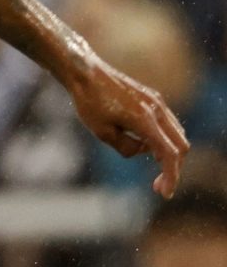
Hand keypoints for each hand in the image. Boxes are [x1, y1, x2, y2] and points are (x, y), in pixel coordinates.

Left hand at [67, 57, 189, 195]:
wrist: (86, 73)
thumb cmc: (89, 103)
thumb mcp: (103, 133)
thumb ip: (127, 148)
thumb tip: (143, 151)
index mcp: (145, 120)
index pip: (169, 154)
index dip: (170, 176)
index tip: (164, 194)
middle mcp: (157, 110)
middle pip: (180, 146)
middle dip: (172, 168)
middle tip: (156, 186)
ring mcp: (158, 103)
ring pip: (175, 134)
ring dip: (167, 153)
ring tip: (144, 160)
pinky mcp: (153, 100)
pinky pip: (166, 124)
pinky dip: (161, 139)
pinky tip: (143, 144)